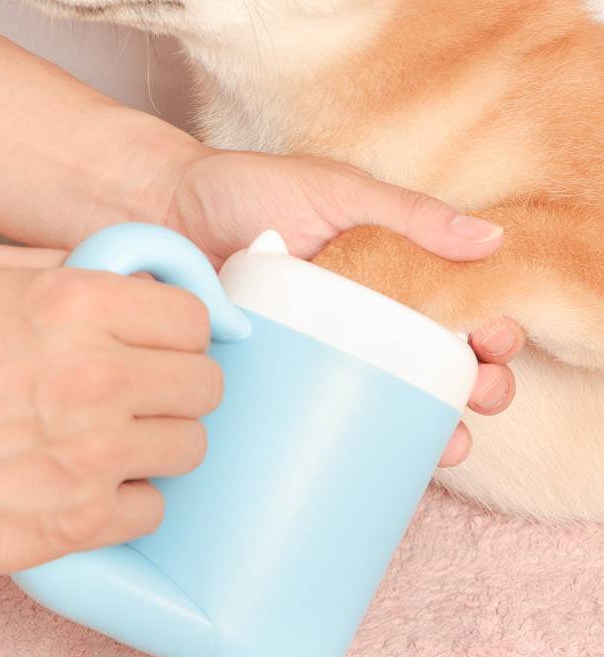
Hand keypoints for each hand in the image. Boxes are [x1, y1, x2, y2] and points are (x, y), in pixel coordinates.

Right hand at [0, 246, 222, 574]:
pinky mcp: (80, 520)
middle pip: (206, 384)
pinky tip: (95, 481)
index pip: (196, 319)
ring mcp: (93, 454)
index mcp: (80, 306)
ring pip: (192, 446)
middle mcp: (97, 377)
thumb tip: (137, 274)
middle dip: (180, 384)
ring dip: (162, 441)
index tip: (164, 342)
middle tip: (147, 390)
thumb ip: (72, 264)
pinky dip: (130, 499)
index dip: (181, 330)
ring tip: (120, 437)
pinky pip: (153, 509)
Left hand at [167, 148, 524, 467]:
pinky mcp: (277, 381)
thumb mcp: (334, 191)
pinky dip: (358, 450)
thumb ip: (408, 213)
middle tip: (482, 394)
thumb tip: (491, 240)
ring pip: (392, 403)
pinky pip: (324, 422)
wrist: (158, 210)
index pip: (458, 308)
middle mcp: (362, 318)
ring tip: (450, 445)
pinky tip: (378, 468)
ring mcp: (320, 354)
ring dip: (436, 433)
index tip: (498, 341)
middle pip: (440, 365)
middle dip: (481, 389)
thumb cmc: (247, 188)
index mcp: (387, 270)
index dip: (491, 333)